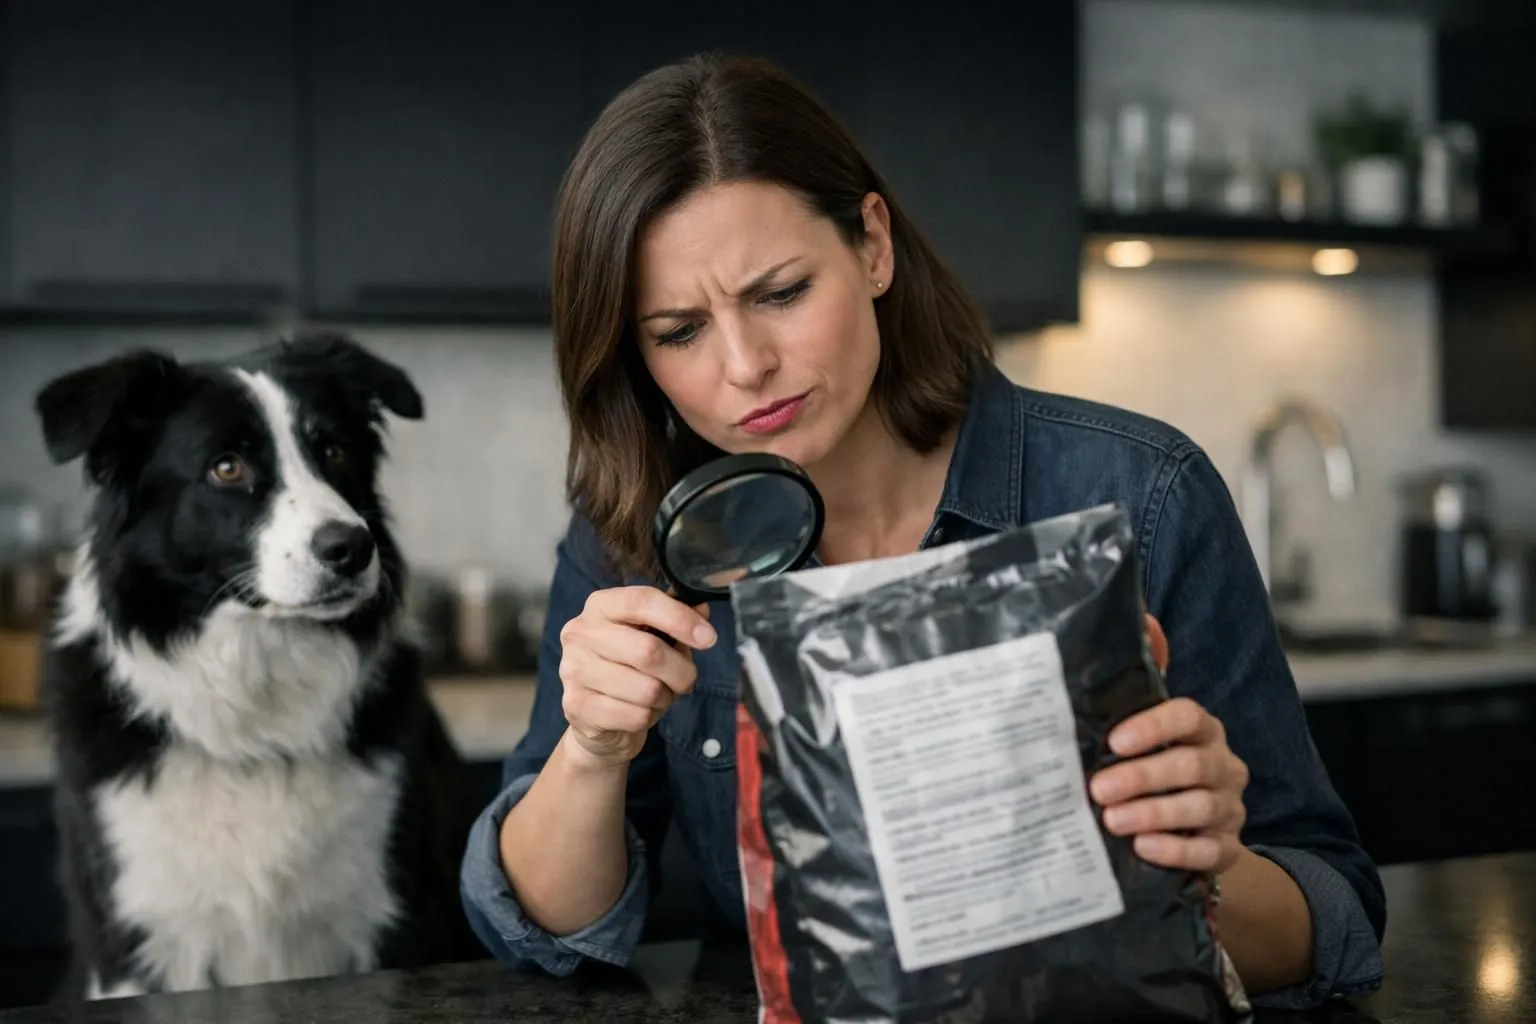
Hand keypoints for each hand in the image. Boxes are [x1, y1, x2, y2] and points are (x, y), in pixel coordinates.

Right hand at [557, 586, 716, 766]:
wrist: (597, 716)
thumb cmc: (630, 666)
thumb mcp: (655, 636)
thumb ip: (677, 620)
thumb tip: (702, 612)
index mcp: (601, 606)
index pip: (642, 601)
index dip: (680, 618)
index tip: (708, 637)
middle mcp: (581, 633)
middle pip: (648, 651)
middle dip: (681, 671)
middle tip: (687, 678)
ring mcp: (574, 670)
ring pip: (646, 689)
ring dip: (664, 697)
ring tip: (658, 695)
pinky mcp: (577, 706)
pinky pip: (635, 715)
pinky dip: (649, 716)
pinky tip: (639, 711)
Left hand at [1088, 614, 1249, 873]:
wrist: (1188, 835)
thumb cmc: (1151, 772)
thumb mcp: (1139, 735)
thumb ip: (1135, 688)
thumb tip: (1142, 623)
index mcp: (1201, 731)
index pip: (1189, 717)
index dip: (1154, 726)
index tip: (1116, 741)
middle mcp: (1222, 765)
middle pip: (1191, 766)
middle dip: (1143, 777)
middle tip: (1099, 789)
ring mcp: (1229, 808)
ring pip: (1200, 807)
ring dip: (1154, 814)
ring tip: (1113, 820)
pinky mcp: (1228, 848)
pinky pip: (1210, 851)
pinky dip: (1177, 849)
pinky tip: (1144, 848)